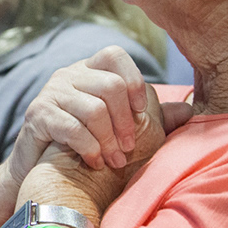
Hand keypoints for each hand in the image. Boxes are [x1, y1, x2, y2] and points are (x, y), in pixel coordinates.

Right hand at [15, 80, 190, 225]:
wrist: (39, 172)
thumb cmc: (84, 146)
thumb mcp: (120, 128)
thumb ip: (152, 119)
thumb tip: (189, 110)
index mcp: (88, 71)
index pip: (114, 55)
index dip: (133, 80)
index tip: (141, 112)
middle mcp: (67, 75)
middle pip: (110, 85)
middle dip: (126, 121)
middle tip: (129, 147)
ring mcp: (50, 94)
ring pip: (93, 109)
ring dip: (109, 140)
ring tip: (115, 160)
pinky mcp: (38, 116)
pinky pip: (73, 128)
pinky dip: (90, 149)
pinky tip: (95, 162)